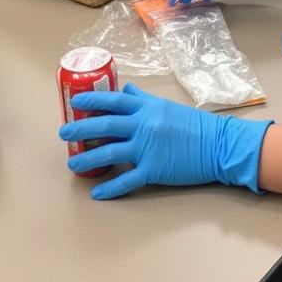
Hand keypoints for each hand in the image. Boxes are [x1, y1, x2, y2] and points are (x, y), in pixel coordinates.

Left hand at [59, 83, 272, 199]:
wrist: (218, 146)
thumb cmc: (194, 126)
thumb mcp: (167, 106)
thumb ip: (144, 99)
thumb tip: (125, 88)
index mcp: (148, 108)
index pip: (115, 100)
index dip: (92, 99)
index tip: (75, 101)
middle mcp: (144, 125)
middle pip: (106, 125)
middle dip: (81, 128)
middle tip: (64, 133)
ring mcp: (148, 148)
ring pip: (110, 152)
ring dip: (87, 159)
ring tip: (72, 164)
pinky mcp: (154, 170)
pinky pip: (127, 181)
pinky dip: (110, 188)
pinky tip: (96, 193)